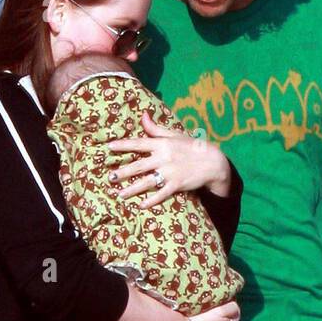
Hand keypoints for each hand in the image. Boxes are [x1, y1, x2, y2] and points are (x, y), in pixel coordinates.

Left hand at [109, 111, 229, 207]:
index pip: (138, 143)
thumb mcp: (174, 134)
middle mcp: (164, 158)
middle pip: (139, 165)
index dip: (123, 145)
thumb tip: (143, 115)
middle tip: (110, 177)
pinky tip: (141, 204)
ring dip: (132, 189)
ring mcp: (170, 172)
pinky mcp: (177, 184)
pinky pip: (162, 193)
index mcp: (162, 144)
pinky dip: (152, 200)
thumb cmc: (191, 147)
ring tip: (119, 194)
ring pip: (147, 181)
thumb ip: (156, 128)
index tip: (109, 147)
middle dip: (123, 172)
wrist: (212, 161)